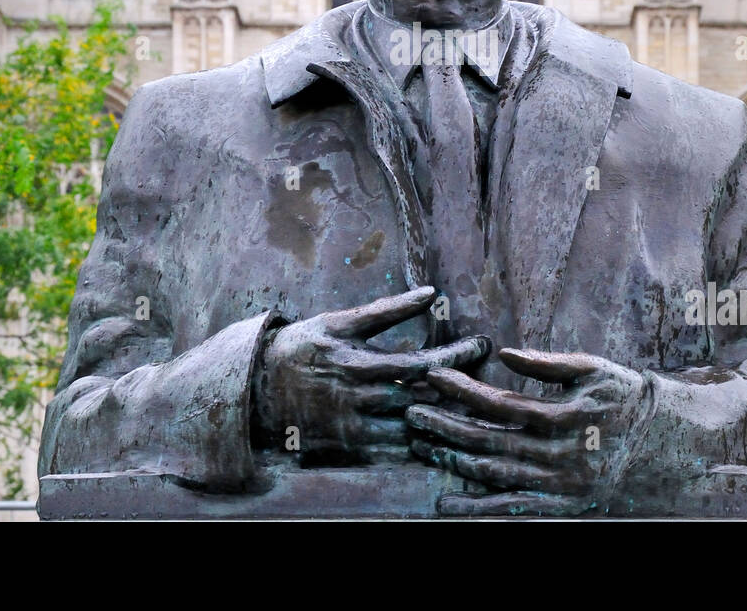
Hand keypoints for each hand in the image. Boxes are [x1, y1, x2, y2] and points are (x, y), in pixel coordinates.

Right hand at [251, 286, 490, 463]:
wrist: (257, 389)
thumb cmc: (303, 346)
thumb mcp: (338, 322)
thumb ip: (385, 310)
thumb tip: (430, 293)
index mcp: (357, 363)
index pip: (420, 363)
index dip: (455, 355)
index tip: (482, 344)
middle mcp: (358, 398)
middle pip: (423, 398)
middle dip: (460, 385)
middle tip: (489, 375)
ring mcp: (354, 427)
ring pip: (413, 428)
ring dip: (447, 417)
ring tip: (477, 404)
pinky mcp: (349, 448)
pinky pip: (394, 453)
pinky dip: (423, 443)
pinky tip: (446, 434)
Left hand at [407, 348, 651, 515]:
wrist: (663, 442)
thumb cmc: (624, 396)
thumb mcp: (593, 369)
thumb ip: (548, 363)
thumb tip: (506, 353)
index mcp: (562, 415)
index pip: (500, 402)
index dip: (463, 390)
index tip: (433, 375)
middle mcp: (556, 452)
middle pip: (489, 440)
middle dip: (445, 425)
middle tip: (410, 413)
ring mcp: (557, 482)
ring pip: (494, 474)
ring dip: (453, 461)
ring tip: (420, 446)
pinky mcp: (559, 504)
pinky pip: (512, 509)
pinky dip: (477, 508)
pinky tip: (446, 503)